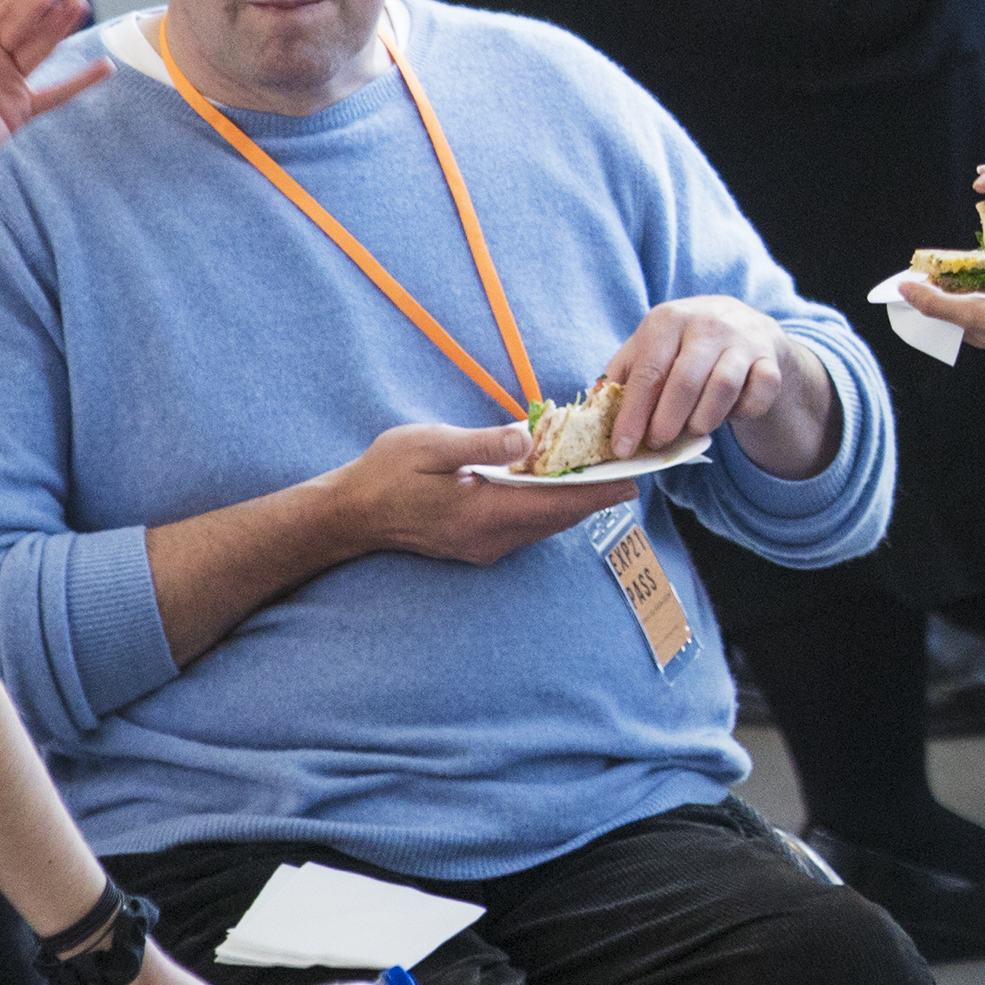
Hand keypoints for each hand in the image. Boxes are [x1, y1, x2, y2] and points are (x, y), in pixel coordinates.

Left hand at [0, 0, 107, 202]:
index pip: (4, 10)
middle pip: (28, 28)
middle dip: (51, 11)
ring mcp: (7, 84)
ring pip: (42, 51)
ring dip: (63, 31)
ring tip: (83, 9)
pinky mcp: (18, 111)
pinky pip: (56, 93)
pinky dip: (80, 82)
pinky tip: (104, 67)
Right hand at [325, 419, 621, 561]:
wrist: (349, 515)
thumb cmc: (386, 474)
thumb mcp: (431, 446)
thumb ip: (481, 443)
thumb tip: (527, 438)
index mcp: (485, 514)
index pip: (557, 505)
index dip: (599, 492)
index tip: (635, 479)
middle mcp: (492, 538)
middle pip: (560, 517)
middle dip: (596, 494)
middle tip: (631, 468)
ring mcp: (486, 546)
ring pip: (546, 523)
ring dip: (575, 500)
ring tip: (604, 472)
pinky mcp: (479, 544)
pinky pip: (528, 525)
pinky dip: (549, 504)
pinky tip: (557, 482)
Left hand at [597, 296, 825, 463]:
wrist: (745, 327)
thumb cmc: (685, 345)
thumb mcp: (650, 348)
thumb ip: (622, 376)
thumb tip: (592, 411)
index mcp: (668, 319)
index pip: (647, 372)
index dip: (633, 416)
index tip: (623, 448)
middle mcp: (707, 322)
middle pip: (684, 382)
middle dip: (666, 422)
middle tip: (658, 442)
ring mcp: (743, 339)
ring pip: (722, 388)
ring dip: (703, 420)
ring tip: (691, 429)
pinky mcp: (771, 359)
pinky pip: (758, 394)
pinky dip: (741, 413)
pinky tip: (728, 413)